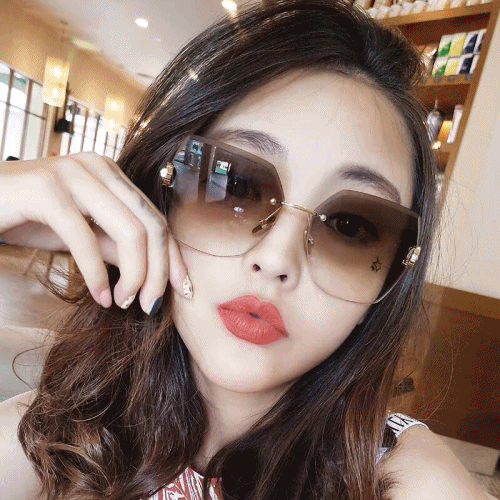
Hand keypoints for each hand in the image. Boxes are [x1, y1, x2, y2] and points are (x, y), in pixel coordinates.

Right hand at [0, 152, 189, 314]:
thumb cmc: (29, 217)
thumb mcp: (84, 234)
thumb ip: (118, 246)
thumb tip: (156, 272)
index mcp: (111, 174)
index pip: (156, 219)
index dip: (174, 257)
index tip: (183, 290)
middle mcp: (98, 167)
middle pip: (150, 225)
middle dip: (158, 271)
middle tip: (150, 305)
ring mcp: (73, 174)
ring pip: (128, 231)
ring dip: (133, 275)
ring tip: (123, 303)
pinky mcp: (45, 190)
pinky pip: (85, 238)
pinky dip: (97, 274)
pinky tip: (101, 297)